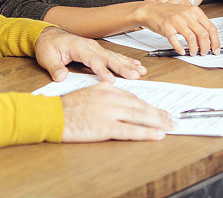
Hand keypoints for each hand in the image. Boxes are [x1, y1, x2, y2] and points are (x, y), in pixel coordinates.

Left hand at [35, 27, 146, 81]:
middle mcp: (90, 46)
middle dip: (123, 67)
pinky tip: (135, 65)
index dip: (103, 71)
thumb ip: (54, 68)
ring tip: (141, 71)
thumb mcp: (46, 57)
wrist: (47, 35)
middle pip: (109, 57)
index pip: (93, 60)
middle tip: (136, 76)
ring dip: (128, 64)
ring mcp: (95, 47)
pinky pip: (113, 55)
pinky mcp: (97, 50)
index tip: (112, 81)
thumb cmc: (48, 46)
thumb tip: (61, 76)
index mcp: (78, 47)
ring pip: (114, 56)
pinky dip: (125, 60)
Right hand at [61, 82, 175, 141]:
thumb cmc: (66, 107)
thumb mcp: (88, 93)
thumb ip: (104, 95)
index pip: (132, 97)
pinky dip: (146, 133)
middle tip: (171, 118)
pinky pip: (131, 130)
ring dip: (158, 122)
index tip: (157, 109)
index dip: (147, 104)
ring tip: (170, 126)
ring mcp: (109, 112)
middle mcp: (110, 97)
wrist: (51, 115)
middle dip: (158, 113)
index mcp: (106, 88)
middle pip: (140, 105)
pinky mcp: (105, 127)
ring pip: (140, 116)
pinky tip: (157, 135)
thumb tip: (118, 100)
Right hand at [135, 1, 220, 55]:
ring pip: (192, 38)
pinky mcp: (167, 27)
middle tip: (204, 53)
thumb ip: (197, 24)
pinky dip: (180, 48)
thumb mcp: (186, 13)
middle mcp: (187, 15)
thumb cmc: (168, 13)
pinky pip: (176, 41)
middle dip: (206, 47)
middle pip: (203, 34)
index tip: (216, 49)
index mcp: (194, 11)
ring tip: (193, 53)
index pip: (211, 27)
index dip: (215, 41)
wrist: (150, 10)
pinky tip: (181, 51)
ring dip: (194, 49)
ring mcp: (176, 21)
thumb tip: (207, 39)